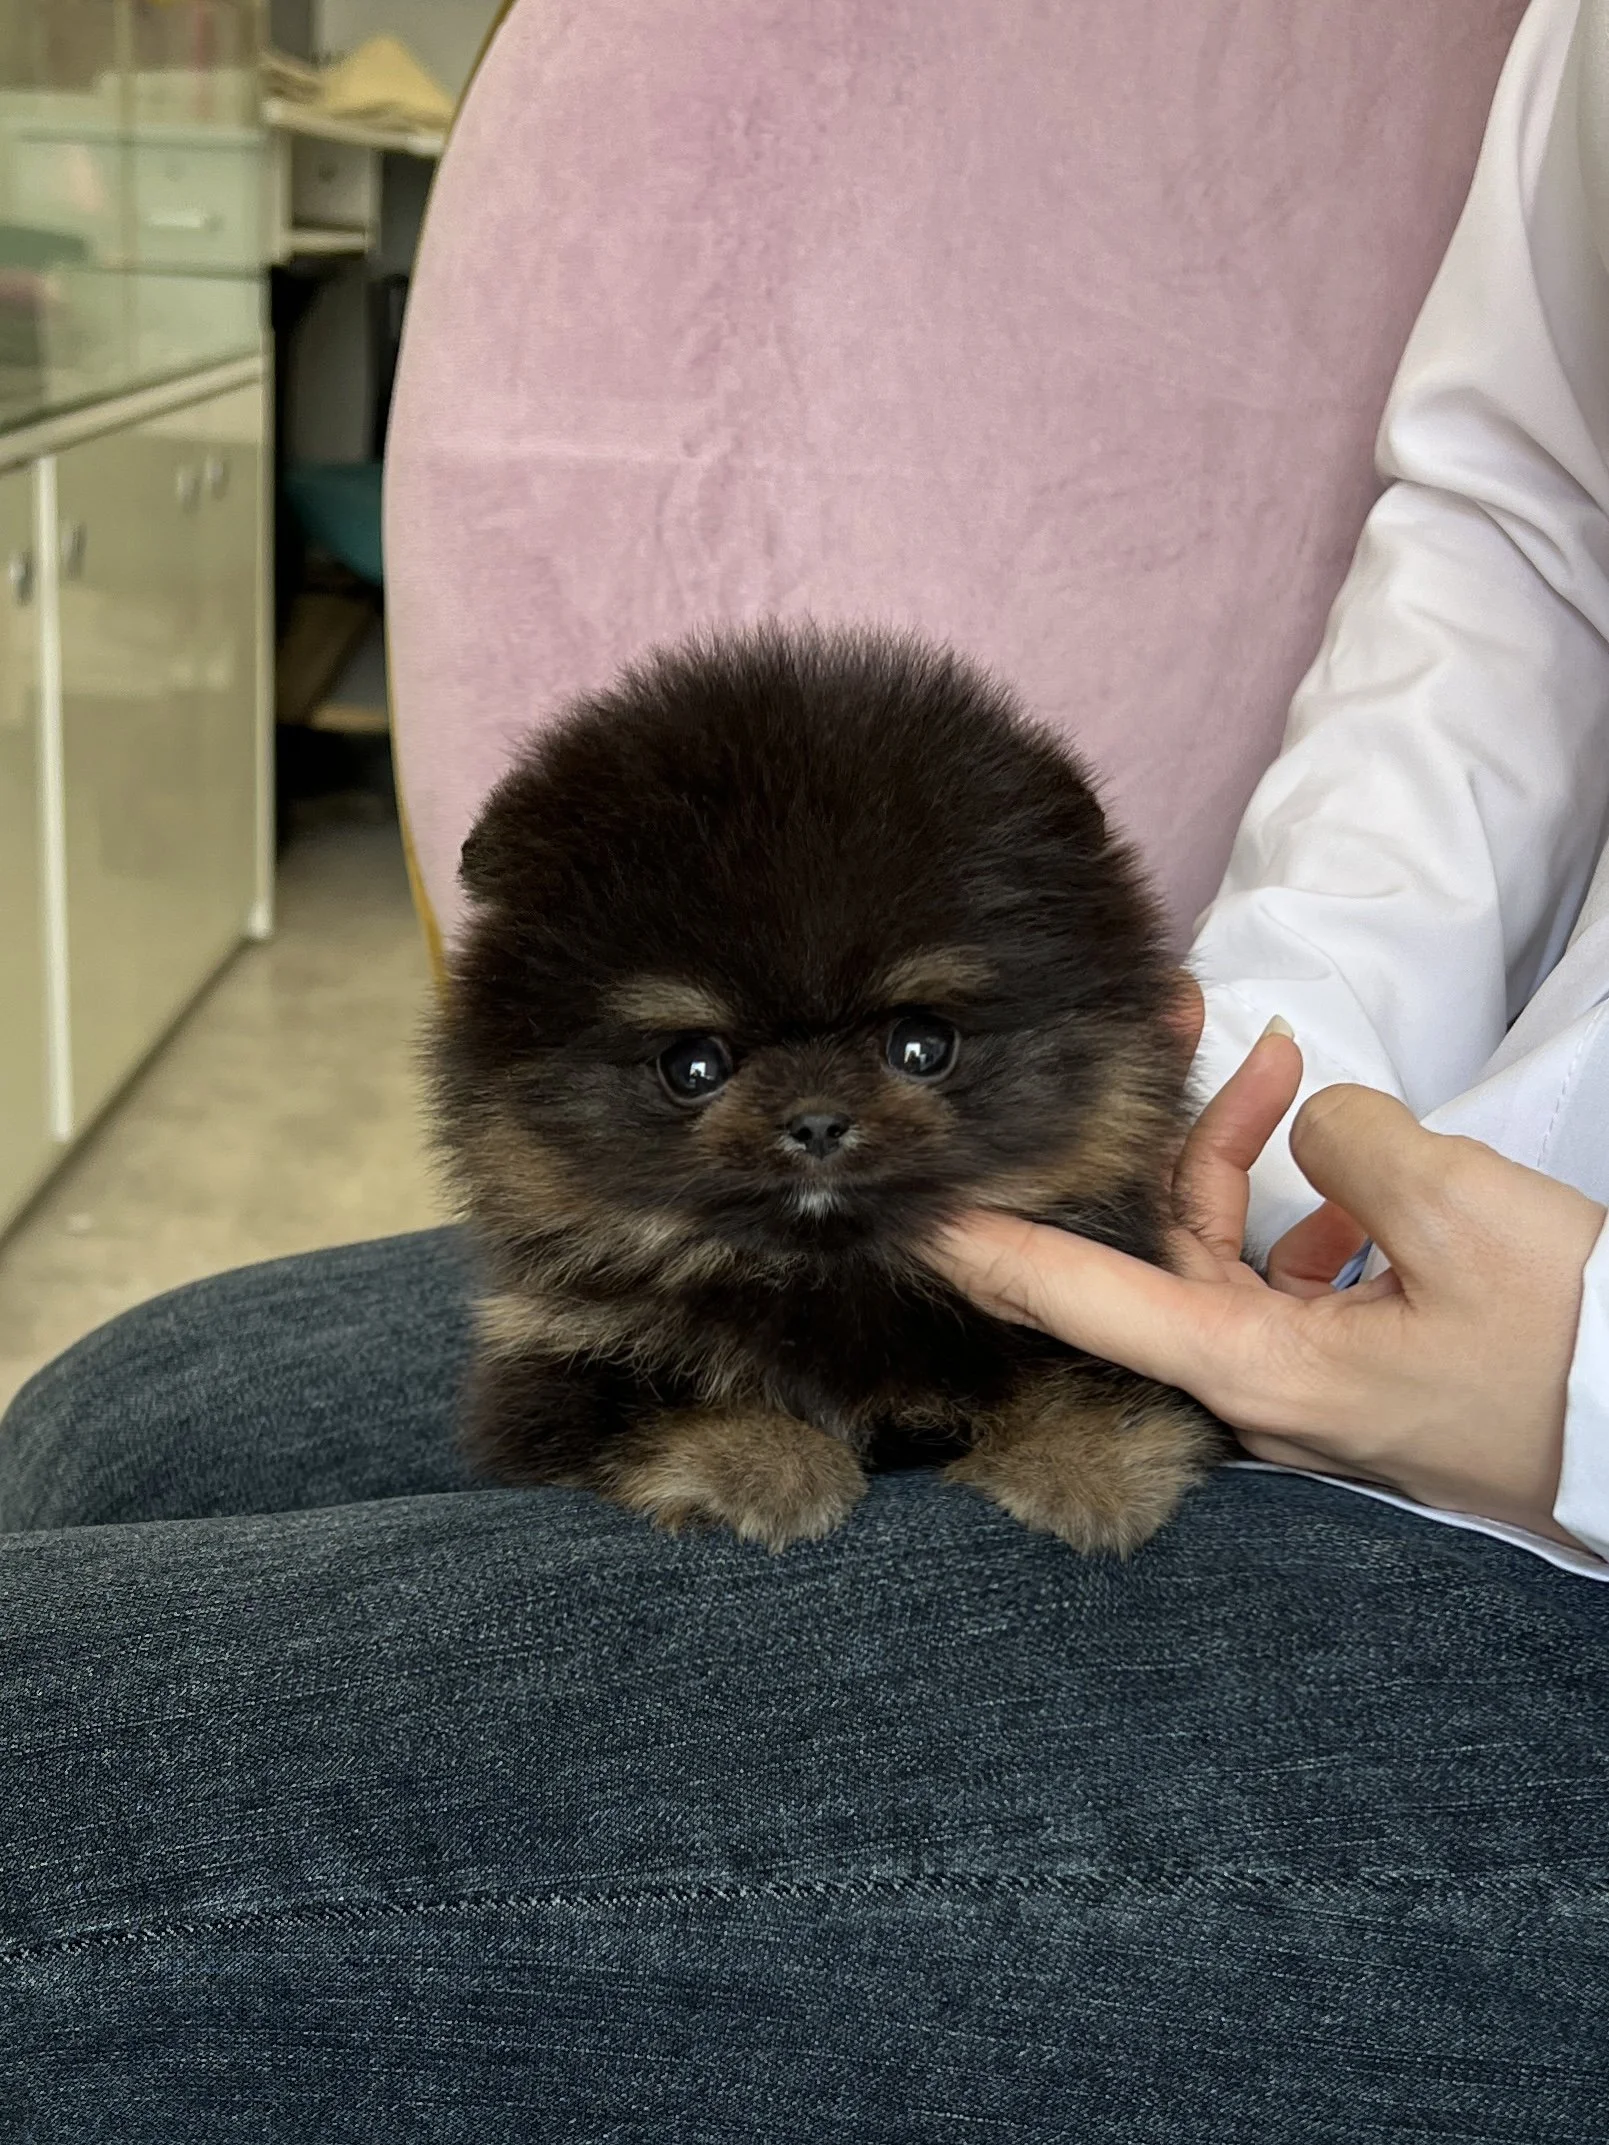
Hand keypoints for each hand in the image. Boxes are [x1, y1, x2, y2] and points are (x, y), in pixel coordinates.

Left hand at [929, 984, 1607, 1548]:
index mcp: (1256, 1367)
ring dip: (1244, 1156)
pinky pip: (1288, 1281)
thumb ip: (1352, 1143)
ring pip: (1225, 1250)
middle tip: (1175, 1024)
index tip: (911, 1206)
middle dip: (1158, 1131)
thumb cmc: (1571, 1349)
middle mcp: (1259, 1384)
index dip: (986, 1247)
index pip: (1077, 1299)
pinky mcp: (1352, 1374)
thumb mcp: (1462, 1213)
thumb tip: (1308, 1123)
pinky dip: (1305, 1214)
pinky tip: (1349, 1177)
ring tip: (1284, 1069)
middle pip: (1157, 1245)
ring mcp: (1306, 1384)